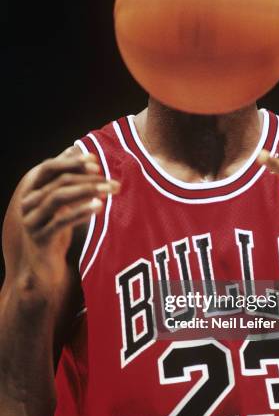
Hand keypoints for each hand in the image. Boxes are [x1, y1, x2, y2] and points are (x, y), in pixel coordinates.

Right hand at [20, 148, 119, 281]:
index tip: (96, 161)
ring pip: (59, 198)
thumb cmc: (56, 229)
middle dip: (88, 178)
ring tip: (110, 191)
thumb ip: (66, 178)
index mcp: (32, 190)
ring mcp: (32, 221)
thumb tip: (74, 149)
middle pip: (59, 182)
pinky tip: (99, 207)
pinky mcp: (40, 238)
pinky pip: (61, 221)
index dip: (72, 162)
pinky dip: (81, 212)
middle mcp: (28, 203)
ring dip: (87, 191)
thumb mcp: (61, 203)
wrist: (44, 266)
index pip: (49, 167)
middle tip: (113, 181)